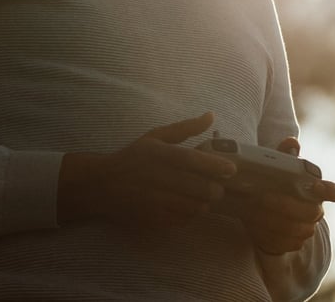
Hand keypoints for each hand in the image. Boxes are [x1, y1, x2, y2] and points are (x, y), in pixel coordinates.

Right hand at [57, 112, 236, 229]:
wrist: (102, 185)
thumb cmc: (133, 157)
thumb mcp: (156, 136)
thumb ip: (185, 128)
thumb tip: (211, 116)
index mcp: (160, 154)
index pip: (193, 161)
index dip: (215, 166)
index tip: (231, 169)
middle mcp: (158, 178)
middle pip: (198, 188)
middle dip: (214, 189)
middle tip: (218, 187)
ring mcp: (155, 201)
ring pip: (193, 207)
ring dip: (203, 203)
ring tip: (203, 196)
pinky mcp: (152, 218)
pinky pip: (181, 220)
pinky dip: (190, 214)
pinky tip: (187, 206)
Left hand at [238, 137, 334, 255]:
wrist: (263, 212)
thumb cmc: (275, 183)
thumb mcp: (278, 167)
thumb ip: (285, 154)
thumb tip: (291, 142)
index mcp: (317, 191)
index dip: (329, 191)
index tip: (316, 186)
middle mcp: (315, 211)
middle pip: (310, 213)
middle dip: (286, 205)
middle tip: (263, 196)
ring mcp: (306, 229)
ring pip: (296, 230)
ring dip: (273, 220)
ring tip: (253, 210)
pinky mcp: (292, 243)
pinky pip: (284, 243)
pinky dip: (267, 235)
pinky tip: (253, 225)